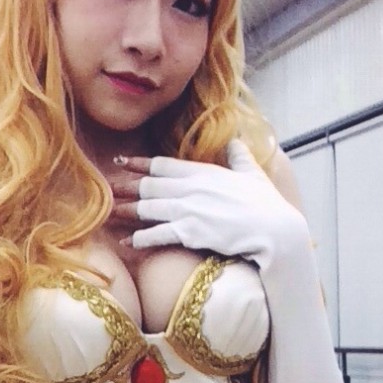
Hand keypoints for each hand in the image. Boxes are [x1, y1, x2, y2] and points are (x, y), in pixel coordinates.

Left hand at [110, 140, 306, 264]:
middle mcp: (192, 189)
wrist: (275, 232)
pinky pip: (157, 234)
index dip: (139, 164)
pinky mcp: (190, 233)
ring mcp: (189, 211)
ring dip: (127, 211)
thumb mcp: (253, 174)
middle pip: (149, 186)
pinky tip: (128, 241)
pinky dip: (140, 238)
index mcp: (204, 172)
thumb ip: (239, 157)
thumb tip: (236, 141)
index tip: (121, 162)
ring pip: (148, 208)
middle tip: (106, 188)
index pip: (163, 165)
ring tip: (110, 213)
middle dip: (125, 187)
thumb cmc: (267, 205)